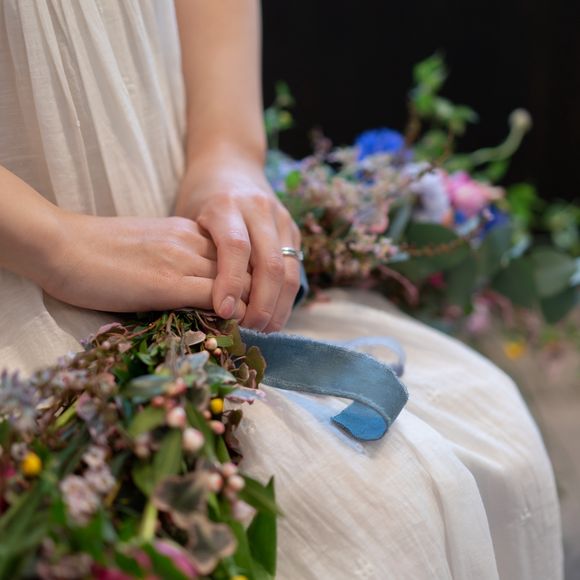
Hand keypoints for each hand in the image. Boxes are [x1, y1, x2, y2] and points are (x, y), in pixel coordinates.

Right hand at [38, 213, 249, 314]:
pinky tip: (236, 327)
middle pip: (246, 266)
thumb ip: (178, 260)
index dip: (251, 278)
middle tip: (265, 318)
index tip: (254, 299)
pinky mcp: (167, 284)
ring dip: (252, 306)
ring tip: (257, 327)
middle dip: (261, 293)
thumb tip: (197, 286)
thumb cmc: (97, 251)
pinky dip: (232, 313)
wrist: (61, 245)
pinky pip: (216, 297)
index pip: (238, 254)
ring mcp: (181, 261)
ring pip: (239, 281)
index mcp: (187, 231)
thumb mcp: (150, 247)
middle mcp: (192, 242)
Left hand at [175, 151, 300, 331]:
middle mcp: (258, 208)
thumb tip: (199, 304)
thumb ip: (198, 254)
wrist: (230, 163)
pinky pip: (294, 266)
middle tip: (250, 329)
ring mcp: (281, 217)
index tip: (224, 313)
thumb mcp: (189, 219)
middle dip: (262, 303)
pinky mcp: (293, 228)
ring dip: (280, 304)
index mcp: (226, 204)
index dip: (231, 283)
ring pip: (288, 269)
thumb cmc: (201, 198)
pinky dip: (286, 294)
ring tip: (266, 329)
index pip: (235, 248)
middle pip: (269, 263)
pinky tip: (275, 312)